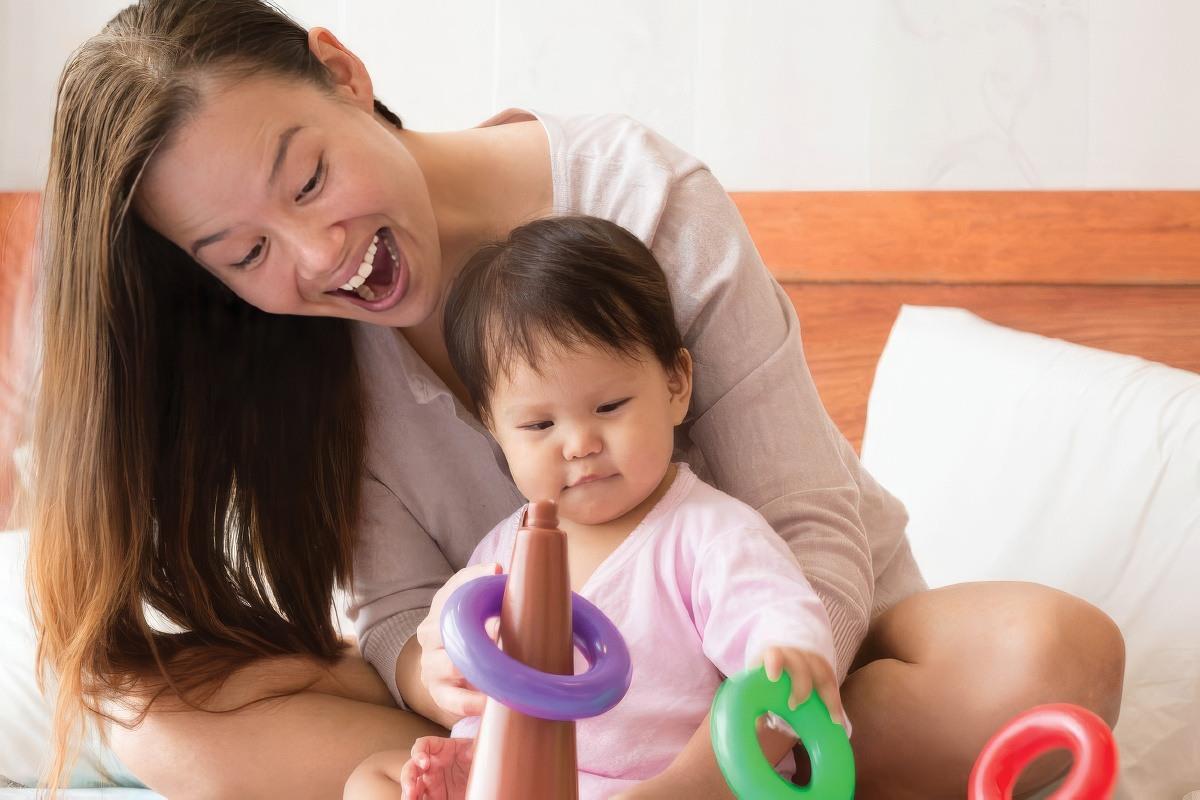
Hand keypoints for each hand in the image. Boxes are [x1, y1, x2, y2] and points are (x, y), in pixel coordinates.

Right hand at [400, 736, 474, 799]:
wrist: (481, 778)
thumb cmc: (475, 758)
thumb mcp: (476, 750)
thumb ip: (475, 747)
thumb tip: (475, 747)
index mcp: (440, 749)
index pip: (423, 745)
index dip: (420, 752)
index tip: (425, 763)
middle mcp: (431, 766)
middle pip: (411, 768)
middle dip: (408, 779)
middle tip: (412, 791)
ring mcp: (430, 783)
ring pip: (411, 787)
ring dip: (408, 794)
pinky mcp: (433, 797)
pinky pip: (420, 799)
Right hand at [415, 562, 501, 718]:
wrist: (444, 665)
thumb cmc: (468, 627)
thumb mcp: (471, 602)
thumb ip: (482, 584)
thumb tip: (498, 570)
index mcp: (439, 608)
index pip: (453, 591)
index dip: (475, 584)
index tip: (498, 577)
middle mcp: (429, 635)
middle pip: (448, 629)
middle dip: (478, 631)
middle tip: (506, 631)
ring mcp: (430, 666)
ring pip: (452, 664)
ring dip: (480, 666)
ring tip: (505, 667)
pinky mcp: (438, 694)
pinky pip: (455, 700)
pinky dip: (476, 701)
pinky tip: (497, 700)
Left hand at [755, 646, 847, 729]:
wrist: (780, 658)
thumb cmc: (766, 677)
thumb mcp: (757, 685)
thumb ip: (756, 703)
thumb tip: (757, 723)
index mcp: (772, 657)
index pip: (774, 655)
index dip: (775, 664)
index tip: (773, 678)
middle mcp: (794, 655)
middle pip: (802, 666)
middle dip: (801, 687)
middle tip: (793, 706)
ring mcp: (811, 659)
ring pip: (823, 673)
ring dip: (828, 697)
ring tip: (833, 720)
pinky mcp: (823, 668)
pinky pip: (833, 683)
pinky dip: (836, 702)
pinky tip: (838, 721)